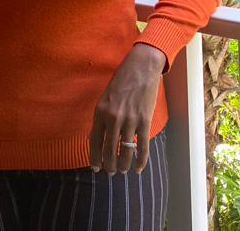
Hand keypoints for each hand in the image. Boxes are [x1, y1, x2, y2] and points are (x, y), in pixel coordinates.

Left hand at [89, 42, 164, 174]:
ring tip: (122, 171)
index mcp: (100, 112)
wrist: (141, 68)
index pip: (94, 141)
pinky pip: (142, 146)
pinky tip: (138, 168)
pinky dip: (140, 160)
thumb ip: (101, 117)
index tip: (95, 168)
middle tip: (110, 172)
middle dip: (109, 165)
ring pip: (125, 151)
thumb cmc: (122, 80)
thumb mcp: (105, 97)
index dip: (95, 157)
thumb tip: (95, 137)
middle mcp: (113, 118)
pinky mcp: (144, 121)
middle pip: (109, 149)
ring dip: (123, 165)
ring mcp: (130, 120)